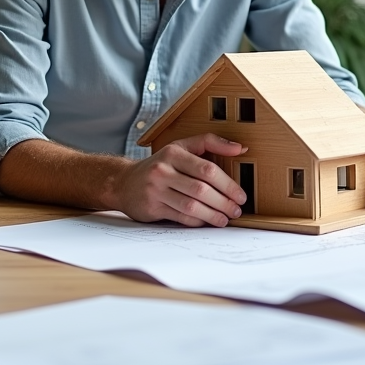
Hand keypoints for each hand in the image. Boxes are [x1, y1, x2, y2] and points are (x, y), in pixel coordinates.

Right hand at [113, 133, 247, 226]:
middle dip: (224, 202)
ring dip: (213, 215)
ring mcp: (155, 191)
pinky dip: (197, 221)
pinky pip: (180, 217)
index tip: (240, 194)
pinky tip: (207, 221)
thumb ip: (209, 143)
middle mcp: (163, 171)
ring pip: (191, 206)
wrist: (124, 182)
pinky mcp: (152, 208)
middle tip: (237, 210)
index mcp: (173, 153)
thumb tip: (240, 148)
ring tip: (225, 218)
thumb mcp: (180, 147)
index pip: (207, 169)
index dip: (228, 184)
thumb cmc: (159, 165)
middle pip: (201, 190)